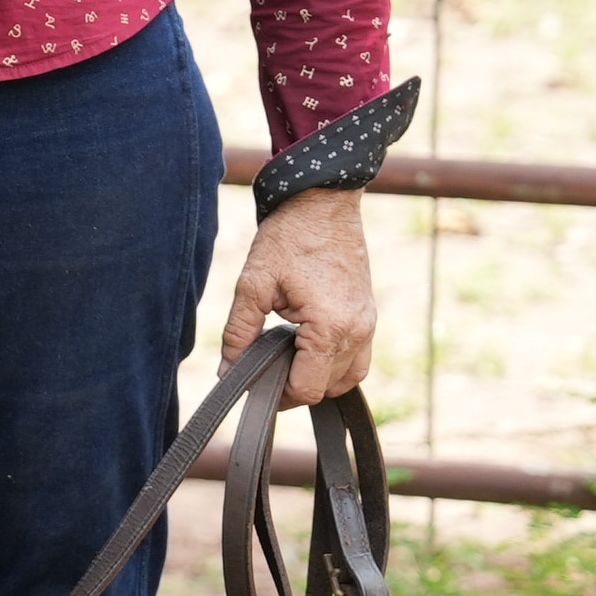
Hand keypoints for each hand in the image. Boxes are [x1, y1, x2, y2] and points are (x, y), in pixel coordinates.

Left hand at [221, 187, 373, 406]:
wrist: (322, 200)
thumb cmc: (288, 237)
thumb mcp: (253, 284)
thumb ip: (239, 333)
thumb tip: (226, 371)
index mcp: (330, 327)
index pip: (307, 389)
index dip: (277, 395)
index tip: (253, 385)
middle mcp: (357, 331)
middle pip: (327, 389)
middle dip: (294, 388)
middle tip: (263, 371)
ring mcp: (368, 324)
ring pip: (347, 379)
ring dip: (318, 380)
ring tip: (284, 363)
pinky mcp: (369, 316)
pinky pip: (358, 359)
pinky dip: (335, 366)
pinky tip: (307, 352)